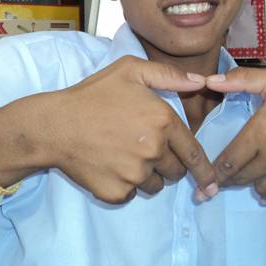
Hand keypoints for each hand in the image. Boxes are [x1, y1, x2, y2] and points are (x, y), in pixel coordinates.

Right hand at [46, 56, 217, 203]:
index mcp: (163, 122)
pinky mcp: (117, 192)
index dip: (203, 169)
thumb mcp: (130, 71)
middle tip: (144, 148)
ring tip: (123, 154)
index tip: (210, 181)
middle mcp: (154, 151)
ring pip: (155, 185)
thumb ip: (168, 75)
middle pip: (175, 171)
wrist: (54, 125)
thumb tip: (201, 83)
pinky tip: (109, 165)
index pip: (194, 153)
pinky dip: (125, 185)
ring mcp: (135, 175)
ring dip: (147, 175)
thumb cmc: (92, 95)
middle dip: (167, 163)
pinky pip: (132, 194)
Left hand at [205, 67, 265, 204]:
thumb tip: (210, 81)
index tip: (211, 175)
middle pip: (242, 178)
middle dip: (236, 175)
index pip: (229, 160)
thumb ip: (242, 79)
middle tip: (238, 169)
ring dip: (259, 181)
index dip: (217, 169)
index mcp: (264, 131)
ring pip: (261, 191)